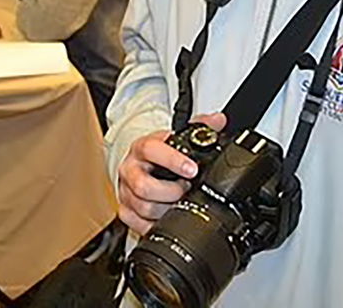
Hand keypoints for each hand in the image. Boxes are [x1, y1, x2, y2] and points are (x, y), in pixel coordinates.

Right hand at [117, 112, 227, 234]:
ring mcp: (125, 191)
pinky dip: (155, 223)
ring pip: (143, 207)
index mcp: (141, 148)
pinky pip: (138, 223)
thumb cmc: (159, 153)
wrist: (139, 166)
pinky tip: (167, 215)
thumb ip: (199, 126)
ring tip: (179, 201)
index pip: (151, 150)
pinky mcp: (124, 210)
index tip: (192, 170)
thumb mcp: (176, 137)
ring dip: (166, 209)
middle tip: (186, 189)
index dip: (172, 160)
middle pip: (143, 186)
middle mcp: (130, 169)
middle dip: (171, 192)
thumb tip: (218, 120)